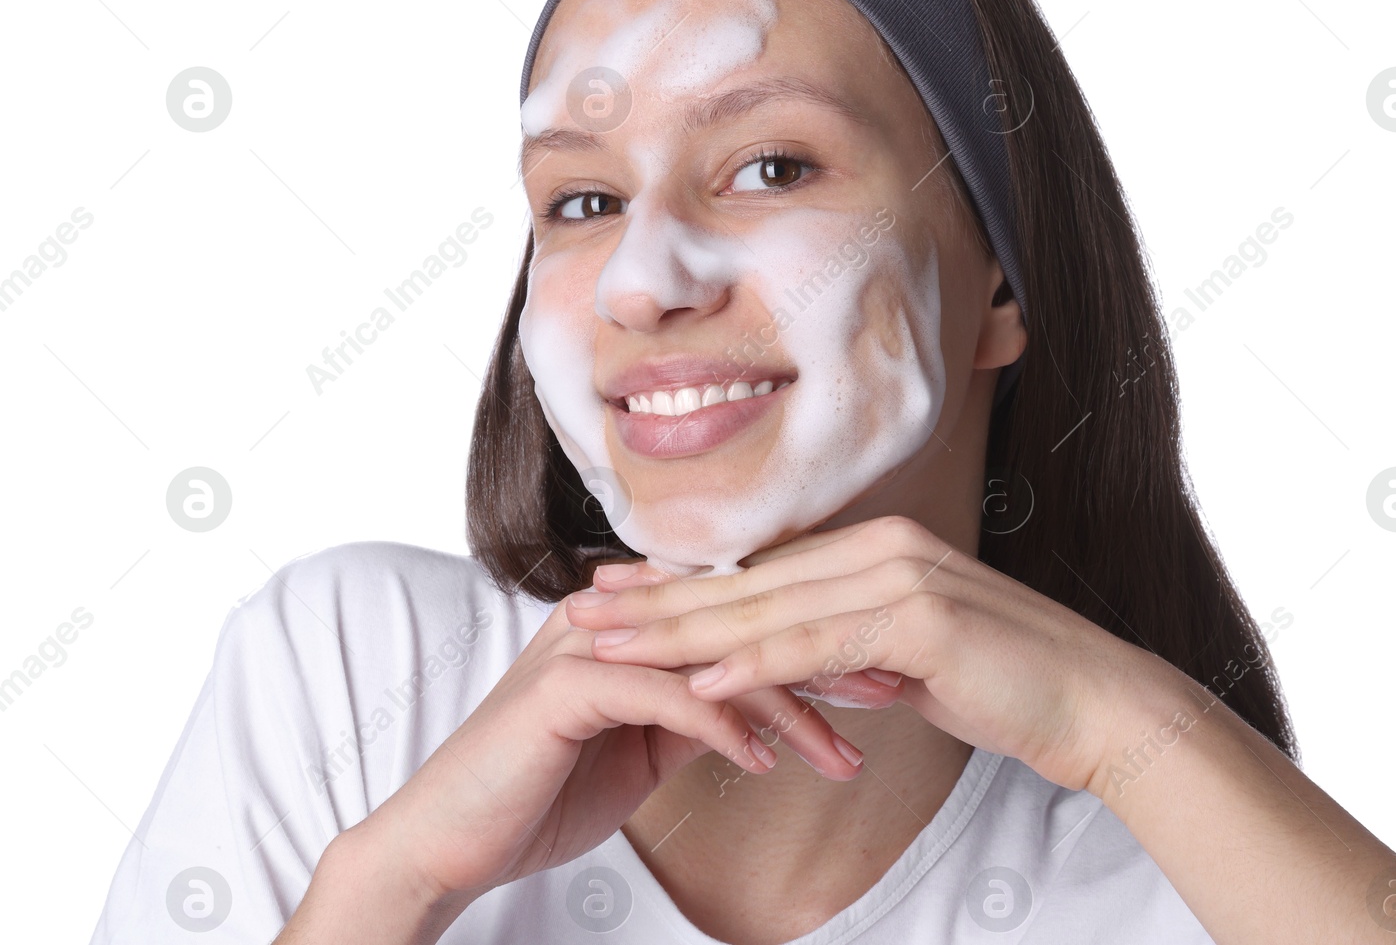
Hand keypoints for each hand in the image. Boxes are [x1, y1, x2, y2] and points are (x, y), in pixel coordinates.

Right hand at [347, 579, 875, 913]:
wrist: (446, 838)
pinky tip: (767, 764)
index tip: (881, 670)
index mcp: (627, 615)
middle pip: (738, 624)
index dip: (812, 638)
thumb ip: (688, 712)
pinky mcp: (569, 687)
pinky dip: (725, 731)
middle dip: (823, 659)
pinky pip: (670, 699)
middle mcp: (609, 613)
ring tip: (844, 752)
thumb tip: (755, 712)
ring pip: (715, 659)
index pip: (737, 612)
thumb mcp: (635, 747)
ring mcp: (588, 643)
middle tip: (893, 690)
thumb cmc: (538, 791)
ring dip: (790, 707)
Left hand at [564, 514, 1151, 791]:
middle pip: (746, 581)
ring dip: (681, 629)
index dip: (681, 583)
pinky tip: (699, 680)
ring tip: (611, 643)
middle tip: (580, 608)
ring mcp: (900, 576)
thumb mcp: (913, 664)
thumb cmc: (1013, 686)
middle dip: (657, 599)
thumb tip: (802, 670)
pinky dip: (755, 661)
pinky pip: (818, 644)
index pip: (757, 569)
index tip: (616, 592)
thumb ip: (853, 654)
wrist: (1099, 703)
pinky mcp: (919, 619)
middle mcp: (881, 548)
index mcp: (876, 551)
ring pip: (766, 606)